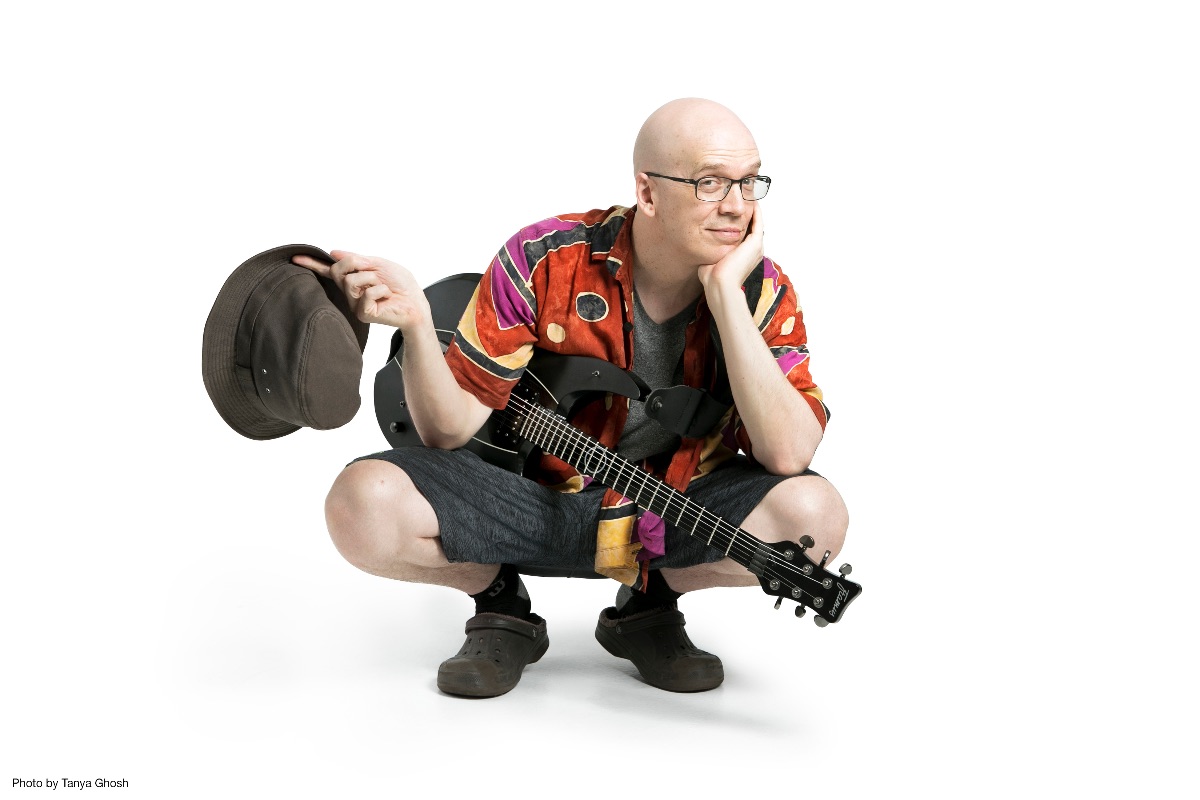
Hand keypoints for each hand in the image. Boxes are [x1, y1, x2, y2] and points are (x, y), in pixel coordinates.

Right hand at [292, 250, 431, 331]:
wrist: (416, 303)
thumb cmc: (401, 285)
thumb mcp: (379, 264)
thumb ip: (357, 259)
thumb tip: (334, 253)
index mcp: (353, 279)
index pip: (329, 270)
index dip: (313, 263)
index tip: (295, 257)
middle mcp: (350, 292)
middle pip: (339, 269)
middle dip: (356, 263)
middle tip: (375, 272)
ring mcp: (354, 304)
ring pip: (352, 280)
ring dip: (373, 278)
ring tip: (384, 288)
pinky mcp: (362, 314)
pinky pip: (366, 293)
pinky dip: (381, 290)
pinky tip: (387, 298)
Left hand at [697, 202, 764, 295]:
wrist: (719, 284)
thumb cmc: (712, 278)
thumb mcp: (711, 260)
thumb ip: (710, 251)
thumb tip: (702, 244)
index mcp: (745, 256)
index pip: (745, 235)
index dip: (742, 223)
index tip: (735, 213)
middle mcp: (753, 251)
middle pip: (753, 227)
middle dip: (749, 214)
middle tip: (745, 200)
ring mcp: (756, 247)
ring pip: (757, 223)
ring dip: (754, 210)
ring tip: (750, 197)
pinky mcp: (755, 243)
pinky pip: (758, 222)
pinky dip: (757, 211)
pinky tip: (752, 201)